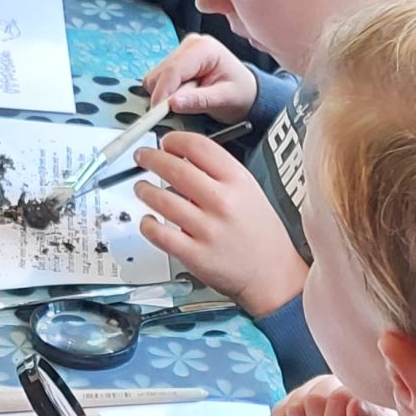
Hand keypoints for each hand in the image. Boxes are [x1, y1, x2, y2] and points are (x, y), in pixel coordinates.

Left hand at [133, 136, 308, 315]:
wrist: (273, 274)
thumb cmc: (260, 232)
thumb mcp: (249, 190)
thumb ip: (218, 173)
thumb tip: (182, 156)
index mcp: (238, 181)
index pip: (199, 146)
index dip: (175, 140)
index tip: (165, 142)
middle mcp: (222, 202)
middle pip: (175, 168)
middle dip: (151, 158)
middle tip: (142, 157)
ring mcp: (207, 229)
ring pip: (161, 199)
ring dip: (144, 190)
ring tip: (141, 188)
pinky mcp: (195, 255)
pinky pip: (159, 234)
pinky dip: (147, 224)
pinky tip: (148, 220)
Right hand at [143, 35, 257, 121]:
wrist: (245, 91)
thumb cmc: (240, 92)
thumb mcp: (224, 99)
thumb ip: (198, 100)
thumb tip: (172, 103)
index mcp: (204, 48)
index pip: (173, 70)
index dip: (162, 93)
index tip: (158, 113)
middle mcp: (190, 45)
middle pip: (159, 73)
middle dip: (165, 95)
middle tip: (184, 108)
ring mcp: (181, 52)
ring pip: (155, 77)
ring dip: (167, 94)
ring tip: (191, 98)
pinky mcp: (175, 61)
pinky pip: (158, 80)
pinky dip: (167, 92)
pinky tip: (185, 94)